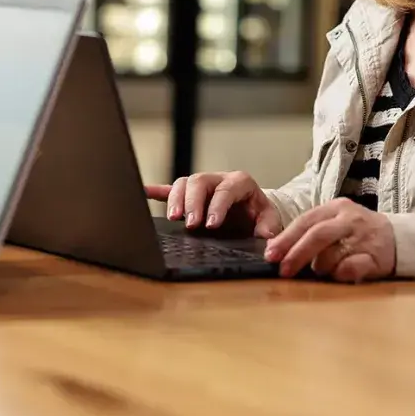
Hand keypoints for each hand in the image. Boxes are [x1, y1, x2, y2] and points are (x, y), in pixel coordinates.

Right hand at [144, 171, 282, 238]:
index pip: (226, 190)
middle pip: (199, 181)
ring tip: (173, 218)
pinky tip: (144, 192)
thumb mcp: (270, 219)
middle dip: (193, 202)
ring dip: (176, 199)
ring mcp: (202, 186)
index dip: (218, 206)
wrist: (252, 212)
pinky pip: (169, 189)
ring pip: (184, 183)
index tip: (212, 224)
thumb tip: (265, 236)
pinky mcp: (189, 195)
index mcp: (239, 182)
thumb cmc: (259, 215)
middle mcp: (218, 179)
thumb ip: (269, 226)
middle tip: (190, 224)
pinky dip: (157, 191)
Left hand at [264, 198, 395, 282]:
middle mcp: (350, 220)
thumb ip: (310, 231)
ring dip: (320, 268)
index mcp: (336, 208)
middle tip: (283, 270)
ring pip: (332, 254)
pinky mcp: (377, 257)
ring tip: (320, 272)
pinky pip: (352, 268)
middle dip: (297, 253)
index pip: (306, 221)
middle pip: (318, 234)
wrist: (398, 238)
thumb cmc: (357, 232)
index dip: (286, 238)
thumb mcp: (335, 222)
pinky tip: (339, 275)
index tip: (270, 254)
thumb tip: (276, 251)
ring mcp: (364, 238)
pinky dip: (341, 274)